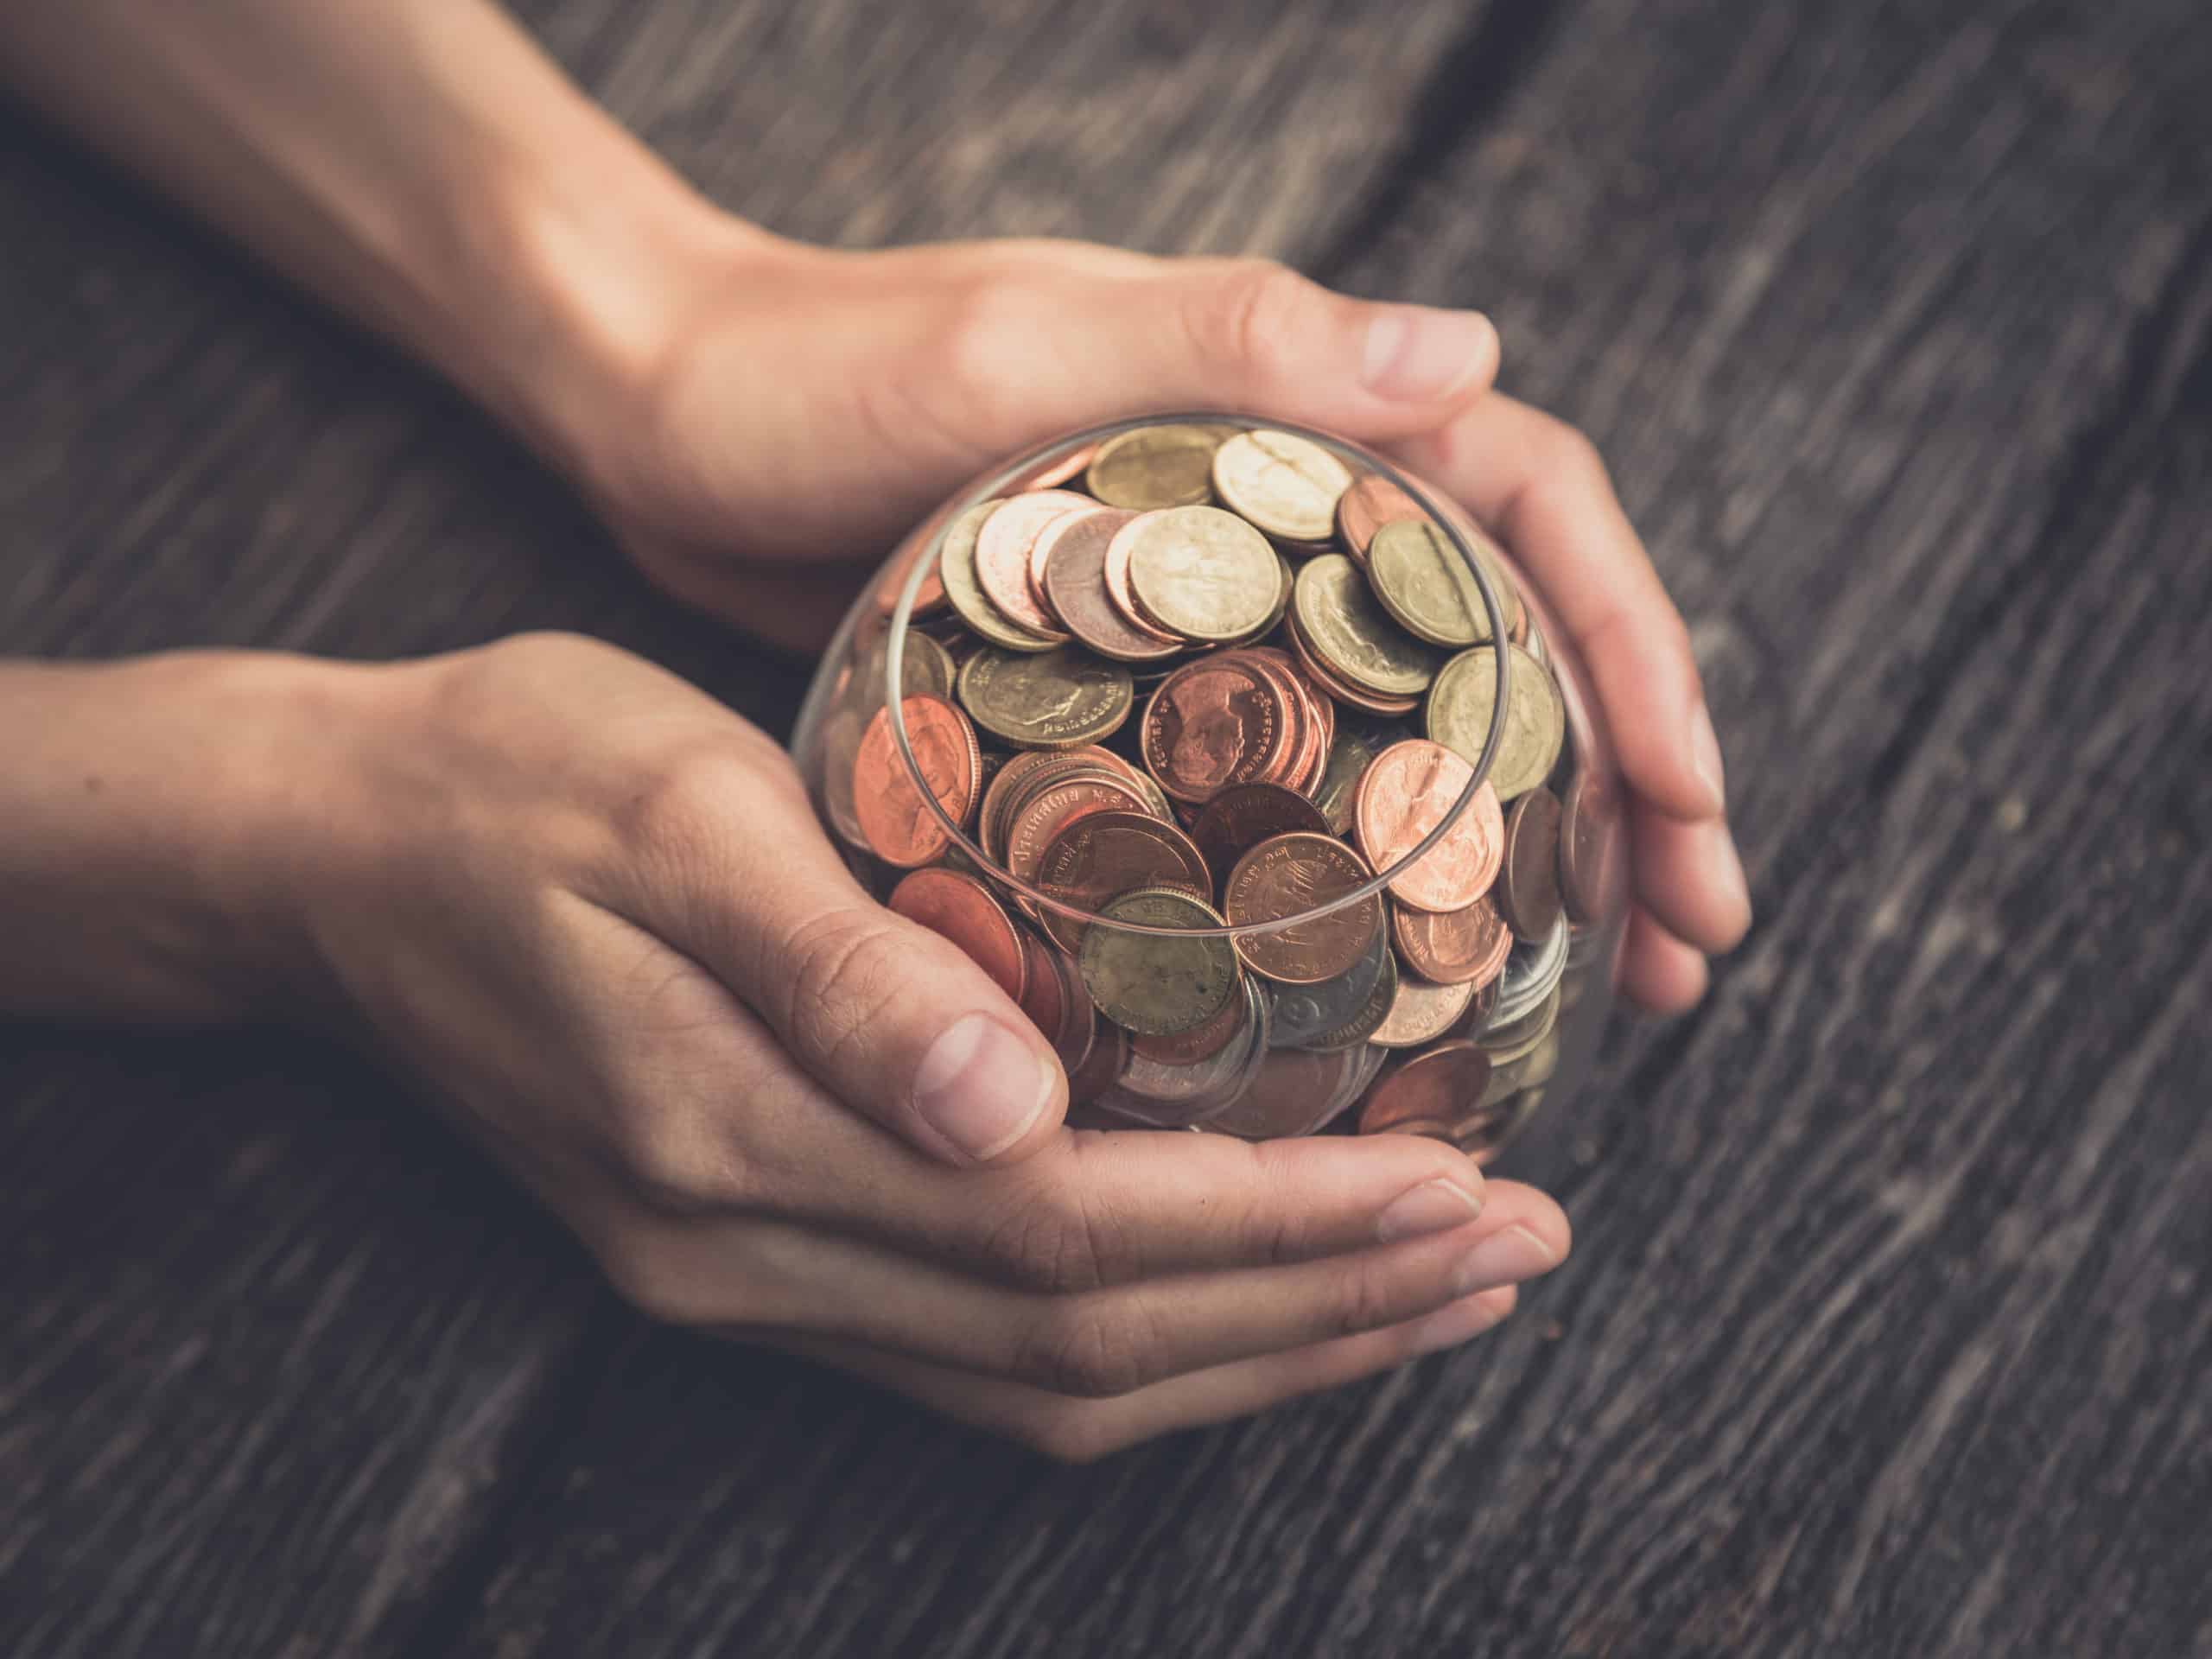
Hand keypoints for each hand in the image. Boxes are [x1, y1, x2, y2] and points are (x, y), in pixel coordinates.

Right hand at [270, 632, 1566, 1456]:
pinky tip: (1264, 1288)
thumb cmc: (508, 780)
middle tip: (1518, 1250)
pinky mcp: (757, 1252)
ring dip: (1265, 1346)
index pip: (1069, 1237)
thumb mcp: (665, 806)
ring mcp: (748, 1277)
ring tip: (1443, 1287)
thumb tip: (1013, 1111)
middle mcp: (748, 1252)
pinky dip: (1158, 1339)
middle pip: (1087, 1348)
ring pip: (1053, 1384)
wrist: (337, 854)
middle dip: (1324, 1309)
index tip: (1462, 1184)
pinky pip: (991, 1353)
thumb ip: (838, 966)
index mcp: (730, 1139)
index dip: (1281, 1231)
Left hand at [560, 233, 1749, 1009]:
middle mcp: (1281, 504)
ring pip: (1423, 729)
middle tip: (1685, 947)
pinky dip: (1367, 882)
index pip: (1530, 513)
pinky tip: (1391, 987)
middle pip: (1514, 642)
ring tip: (1597, 996)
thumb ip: (1226, 342)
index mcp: (1291, 405)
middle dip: (1629, 788)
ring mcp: (1218, 604)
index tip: (1694, 806)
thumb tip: (1471, 354)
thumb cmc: (811, 369)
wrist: (658, 416)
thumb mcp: (1009, 347)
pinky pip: (1301, 786)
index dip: (1636, 653)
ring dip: (1525, 858)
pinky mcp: (1143, 686)